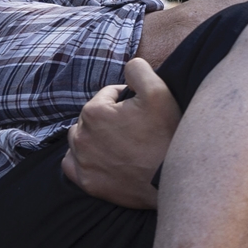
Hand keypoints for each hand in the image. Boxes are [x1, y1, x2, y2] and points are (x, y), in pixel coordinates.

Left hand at [63, 58, 180, 207]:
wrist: (175, 179)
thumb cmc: (167, 136)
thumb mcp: (160, 92)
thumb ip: (138, 70)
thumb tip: (129, 64)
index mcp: (94, 112)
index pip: (108, 95)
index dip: (128, 99)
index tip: (144, 110)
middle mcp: (81, 136)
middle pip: (91, 117)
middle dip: (109, 118)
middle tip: (135, 127)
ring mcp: (83, 162)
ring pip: (80, 140)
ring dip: (95, 137)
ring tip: (120, 143)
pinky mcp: (88, 183)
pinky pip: (72, 165)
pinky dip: (82, 159)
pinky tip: (100, 158)